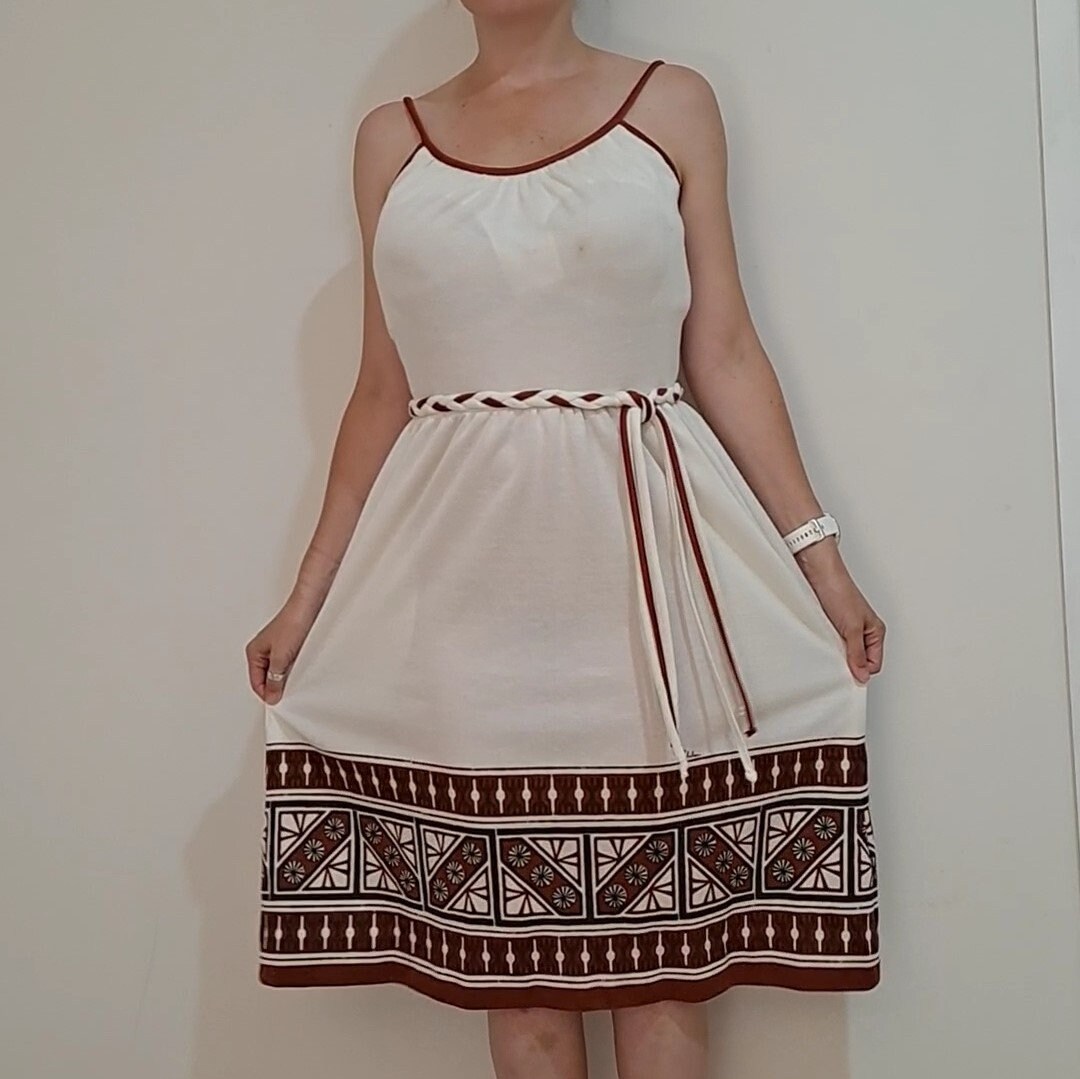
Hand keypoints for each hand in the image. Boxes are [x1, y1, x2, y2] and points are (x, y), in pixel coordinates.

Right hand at [245, 601, 318, 704]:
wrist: (308, 606)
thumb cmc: (292, 622)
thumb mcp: (281, 657)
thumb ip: (275, 679)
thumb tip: (272, 695)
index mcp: (253, 652)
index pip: (256, 682)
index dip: (267, 693)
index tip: (278, 700)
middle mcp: (262, 650)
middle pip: (265, 678)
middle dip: (276, 686)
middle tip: (287, 692)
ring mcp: (275, 647)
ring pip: (277, 671)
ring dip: (285, 677)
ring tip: (295, 677)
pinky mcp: (288, 645)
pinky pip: (286, 664)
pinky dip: (292, 669)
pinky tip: (300, 668)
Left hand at [795, 539, 884, 683]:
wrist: (818, 573)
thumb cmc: (839, 591)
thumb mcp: (851, 628)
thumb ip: (856, 654)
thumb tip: (862, 676)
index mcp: (876, 632)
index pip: (874, 664)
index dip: (861, 671)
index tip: (847, 674)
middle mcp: (863, 631)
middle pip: (860, 661)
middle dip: (849, 664)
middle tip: (836, 664)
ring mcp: (847, 629)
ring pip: (845, 653)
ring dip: (836, 655)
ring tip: (828, 650)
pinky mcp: (832, 625)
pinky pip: (832, 644)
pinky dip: (827, 647)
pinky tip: (821, 644)